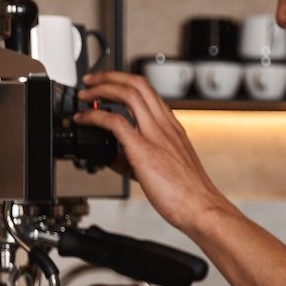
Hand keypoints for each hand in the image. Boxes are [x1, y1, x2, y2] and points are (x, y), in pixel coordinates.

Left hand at [75, 72, 232, 231]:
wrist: (202, 208)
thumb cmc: (188, 194)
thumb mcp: (166, 167)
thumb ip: (137, 156)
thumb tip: (111, 155)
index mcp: (172, 128)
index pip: (148, 91)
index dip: (123, 82)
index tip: (107, 85)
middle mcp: (166, 126)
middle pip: (138, 84)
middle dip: (109, 77)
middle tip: (90, 82)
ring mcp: (156, 136)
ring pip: (129, 94)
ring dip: (101, 89)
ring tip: (85, 96)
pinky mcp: (144, 150)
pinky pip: (115, 121)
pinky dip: (94, 116)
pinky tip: (84, 120)